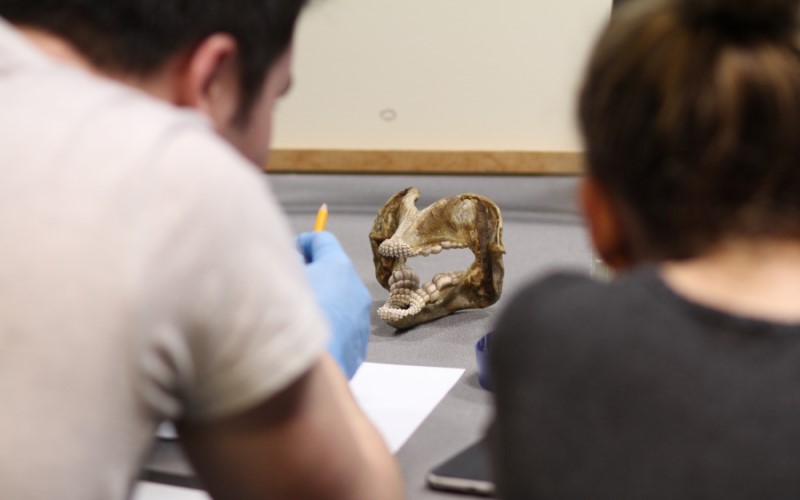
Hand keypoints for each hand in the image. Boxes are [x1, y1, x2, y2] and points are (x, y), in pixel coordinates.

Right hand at [296, 231, 370, 378]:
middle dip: (311, 274)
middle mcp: (355, 290)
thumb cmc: (284, 323)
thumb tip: (290, 263)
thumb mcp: (275, 281)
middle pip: (333, 272)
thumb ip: (284, 265)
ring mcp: (360, 321)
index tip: (289, 252)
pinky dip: (325, 329)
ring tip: (291, 317)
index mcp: (338, 268)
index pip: (323, 240)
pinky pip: (340, 330)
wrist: (302, 377)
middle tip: (286, 284)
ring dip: (319, 303)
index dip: (302, 243)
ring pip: (339, 302)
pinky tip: (302, 340)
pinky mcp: (357, 347)